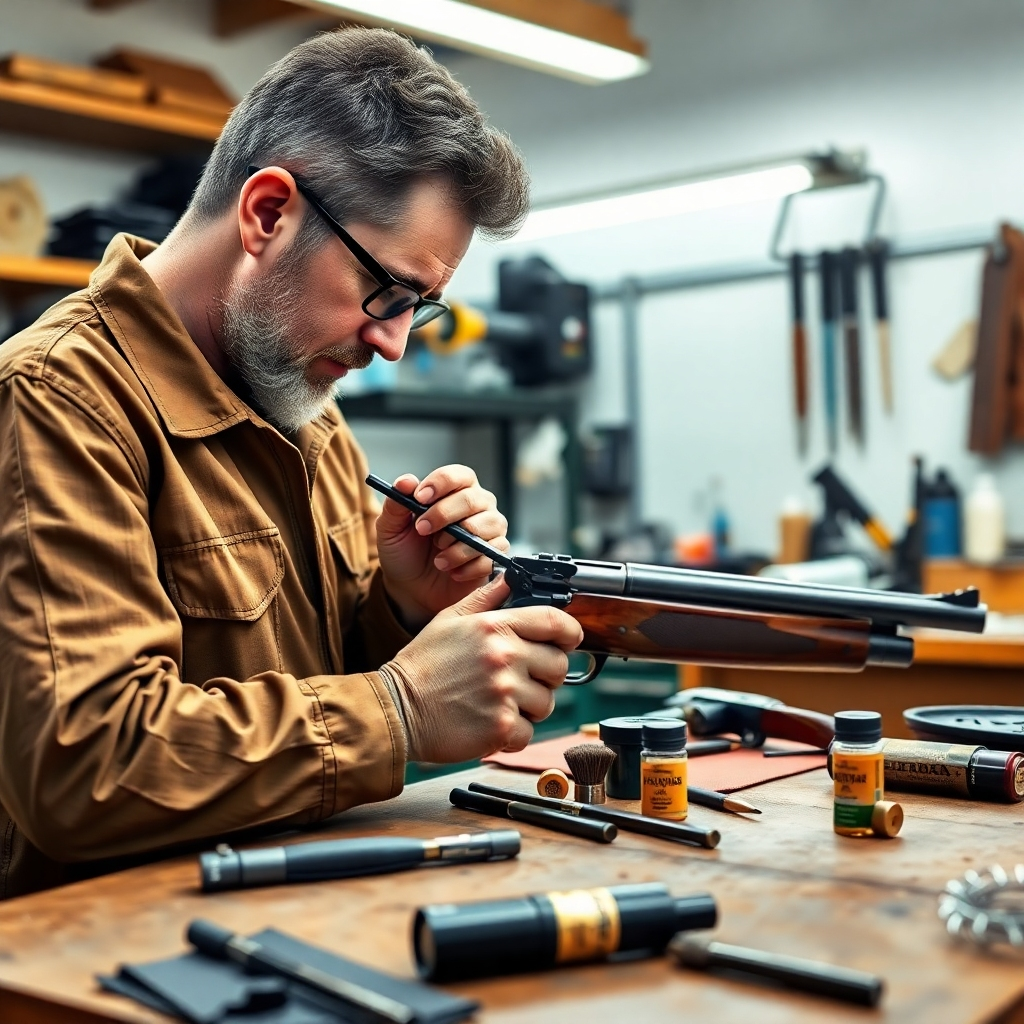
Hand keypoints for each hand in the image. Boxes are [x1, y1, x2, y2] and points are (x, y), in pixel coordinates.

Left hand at [375, 465, 509, 627]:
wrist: (412, 589)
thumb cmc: (405, 553)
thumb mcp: (390, 529)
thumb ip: (396, 504)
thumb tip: (406, 481)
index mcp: (454, 491)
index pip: (458, 475)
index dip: (440, 483)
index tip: (420, 498)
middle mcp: (478, 506)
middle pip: (472, 499)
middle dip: (443, 515)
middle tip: (422, 530)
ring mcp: (490, 531)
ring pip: (485, 528)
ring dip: (456, 546)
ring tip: (438, 558)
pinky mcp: (494, 556)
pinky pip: (489, 556)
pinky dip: (465, 567)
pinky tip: (451, 572)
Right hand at [381, 576, 582, 762]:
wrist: (396, 709)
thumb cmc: (422, 666)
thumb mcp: (450, 619)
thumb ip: (485, 598)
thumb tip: (510, 579)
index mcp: (495, 626)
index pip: (555, 621)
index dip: (570, 632)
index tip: (568, 640)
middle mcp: (504, 656)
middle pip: (559, 665)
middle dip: (545, 675)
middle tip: (520, 680)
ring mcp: (504, 692)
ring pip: (547, 702)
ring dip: (529, 707)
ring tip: (498, 702)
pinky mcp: (501, 726)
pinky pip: (528, 732)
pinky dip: (512, 734)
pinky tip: (490, 722)